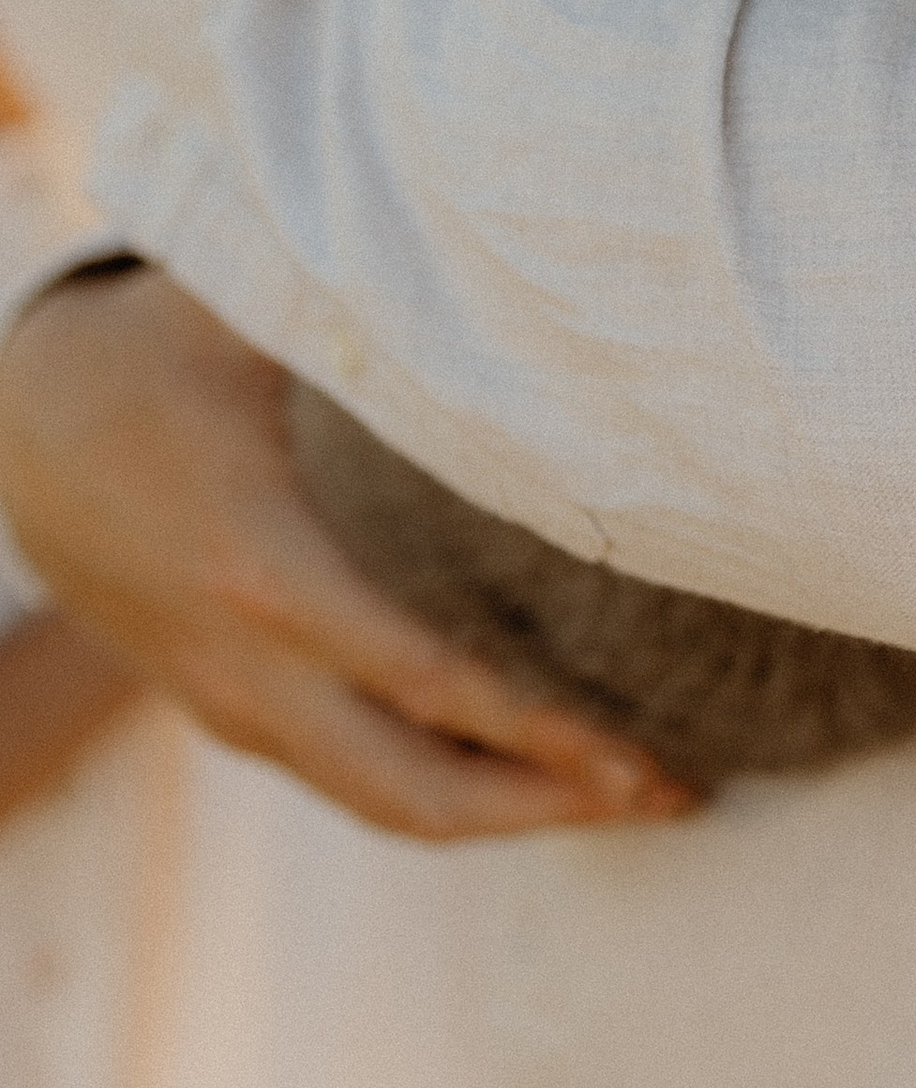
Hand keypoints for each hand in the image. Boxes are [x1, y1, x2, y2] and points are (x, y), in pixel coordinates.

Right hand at [0, 269, 692, 839]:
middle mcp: (248, 666)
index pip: (431, 683)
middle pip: (415, 792)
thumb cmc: (155, 354)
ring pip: (381, 804)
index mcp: (268, 572)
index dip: (543, 733)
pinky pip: (348, 779)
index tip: (643, 755)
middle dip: (551, 805)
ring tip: (630, 792)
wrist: (14, 427)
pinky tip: (531, 766)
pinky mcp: (226, 711)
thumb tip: (517, 275)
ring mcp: (231, 705)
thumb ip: (376, 313)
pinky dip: (444, 788)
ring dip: (507, 812)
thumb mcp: (250, 317)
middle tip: (677, 794)